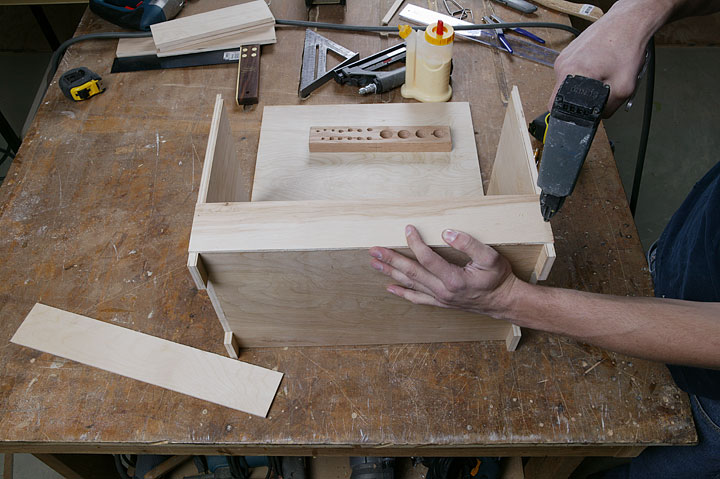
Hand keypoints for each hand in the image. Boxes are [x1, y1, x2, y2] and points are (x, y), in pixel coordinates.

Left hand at [368, 225, 520, 317]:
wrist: (503, 301)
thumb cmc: (498, 278)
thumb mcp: (490, 257)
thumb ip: (469, 243)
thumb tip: (447, 233)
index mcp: (453, 279)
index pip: (427, 258)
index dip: (415, 243)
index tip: (408, 228)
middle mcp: (442, 291)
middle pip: (411, 272)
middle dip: (391, 259)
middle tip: (374, 250)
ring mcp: (440, 298)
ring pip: (410, 284)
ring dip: (391, 272)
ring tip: (375, 263)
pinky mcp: (440, 303)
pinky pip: (417, 298)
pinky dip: (402, 293)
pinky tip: (389, 287)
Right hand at [550, 10, 649, 115]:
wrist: (629, 22)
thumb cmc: (627, 47)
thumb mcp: (623, 88)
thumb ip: (608, 110)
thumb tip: (598, 117)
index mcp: (570, 74)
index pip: (555, 108)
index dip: (569, 115)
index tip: (581, 114)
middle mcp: (562, 65)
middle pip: (564, 96)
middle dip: (581, 99)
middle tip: (602, 86)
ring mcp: (564, 56)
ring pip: (570, 83)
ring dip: (585, 84)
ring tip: (604, 71)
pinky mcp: (569, 51)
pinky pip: (574, 71)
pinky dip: (587, 72)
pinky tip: (600, 64)